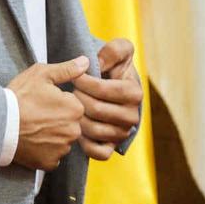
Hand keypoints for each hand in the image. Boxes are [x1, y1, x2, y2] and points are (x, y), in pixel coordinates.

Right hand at [8, 56, 87, 170]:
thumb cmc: (19, 97)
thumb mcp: (41, 75)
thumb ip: (67, 69)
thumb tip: (86, 62)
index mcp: (76, 109)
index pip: (75, 105)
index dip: (59, 102)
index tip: (44, 101)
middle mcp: (74, 131)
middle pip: (70, 124)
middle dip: (58, 119)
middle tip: (37, 115)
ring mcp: (62, 149)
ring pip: (63, 140)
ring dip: (53, 136)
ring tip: (34, 128)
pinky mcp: (50, 163)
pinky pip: (53, 156)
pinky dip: (44, 150)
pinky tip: (32, 141)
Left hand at [74, 39, 141, 159]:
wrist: (108, 86)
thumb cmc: (112, 67)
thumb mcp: (117, 51)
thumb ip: (114, 50)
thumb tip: (100, 63)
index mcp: (134, 93)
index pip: (104, 90)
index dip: (86, 82)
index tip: (75, 77)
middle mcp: (132, 116)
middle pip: (97, 110)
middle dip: (78, 99)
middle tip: (70, 92)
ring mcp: (122, 133)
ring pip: (96, 131)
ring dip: (78, 118)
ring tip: (71, 108)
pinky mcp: (112, 147)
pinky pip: (99, 153)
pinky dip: (85, 144)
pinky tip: (77, 128)